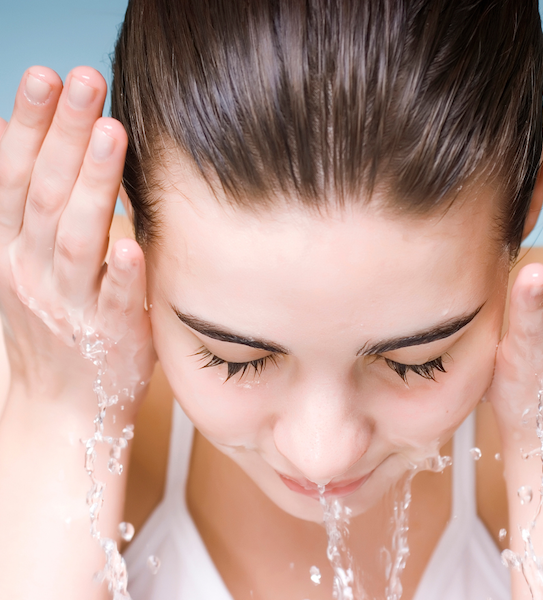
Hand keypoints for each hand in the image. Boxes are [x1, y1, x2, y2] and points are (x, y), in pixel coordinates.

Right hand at [0, 66, 154, 416]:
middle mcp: (32, 270)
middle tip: (85, 79)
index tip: (47, 76)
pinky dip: (121, 272)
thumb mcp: (26, 264)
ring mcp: (69, 304)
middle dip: (62, 134)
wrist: (63, 404)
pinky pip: (115, 300)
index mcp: (11, 247)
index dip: (29, 125)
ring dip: (93, 186)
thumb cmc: (56, 323)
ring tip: (111, 134)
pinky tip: (131, 242)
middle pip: (45, 193)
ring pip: (77, 238)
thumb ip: (33, 210)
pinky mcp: (110, 334)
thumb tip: (32, 144)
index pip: (15, 175)